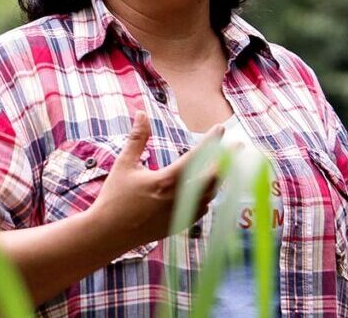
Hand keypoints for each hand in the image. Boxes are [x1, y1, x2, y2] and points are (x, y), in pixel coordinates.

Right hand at [88, 111, 222, 251]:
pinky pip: (201, 210)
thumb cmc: (114, 198)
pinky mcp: (177, 226)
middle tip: (239, 146)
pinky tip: (207, 191)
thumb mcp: (124, 164)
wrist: (108, 233)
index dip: (211, 142)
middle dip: (228, 160)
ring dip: (219, 179)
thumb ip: (137, 138)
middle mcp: (178, 199)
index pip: (196, 157)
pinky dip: (208, 197)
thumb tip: (141, 113)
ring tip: (225, 165)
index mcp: (166, 181)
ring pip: (210, 195)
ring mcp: (180, 214)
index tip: (221, 129)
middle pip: (213, 178)